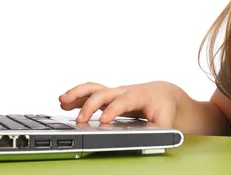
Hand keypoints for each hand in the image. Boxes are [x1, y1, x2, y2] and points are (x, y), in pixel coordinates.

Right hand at [58, 81, 188, 128]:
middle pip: (104, 92)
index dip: (113, 110)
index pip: (124, 101)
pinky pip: (91, 93)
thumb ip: (161, 131)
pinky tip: (64, 102)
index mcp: (139, 95)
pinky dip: (77, 96)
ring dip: (78, 93)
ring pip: (94, 88)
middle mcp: (124, 91)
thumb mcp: (167, 121)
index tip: (103, 120)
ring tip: (62, 100)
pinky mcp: (108, 97)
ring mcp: (115, 93)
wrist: (163, 93)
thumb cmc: (164, 107)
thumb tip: (156, 141)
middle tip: (80, 120)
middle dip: (90, 105)